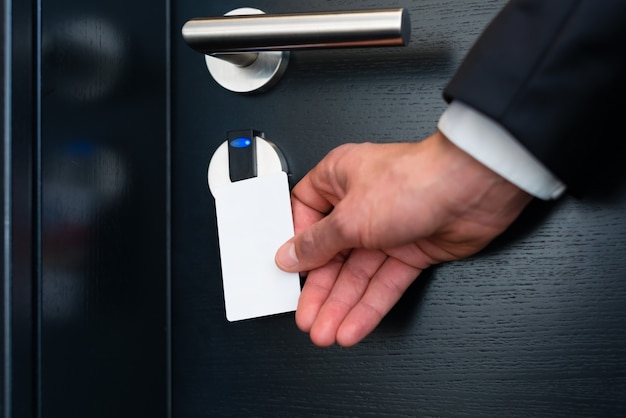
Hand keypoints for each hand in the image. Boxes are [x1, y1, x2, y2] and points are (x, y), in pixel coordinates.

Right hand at [275, 131, 531, 346]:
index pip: (306, 216)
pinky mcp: (412, 251)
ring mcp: (388, 229)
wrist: (473, 189)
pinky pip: (384, 283)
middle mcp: (362, 203)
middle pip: (333, 254)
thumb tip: (290, 254)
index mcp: (339, 180)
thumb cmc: (415, 180)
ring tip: (325, 332)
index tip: (288, 272)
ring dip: (341, 305)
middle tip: (307, 317)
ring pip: (358, 275)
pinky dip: (369, 306)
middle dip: (320, 290)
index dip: (297, 247)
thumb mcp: (349, 217)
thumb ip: (317, 243)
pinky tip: (353, 325)